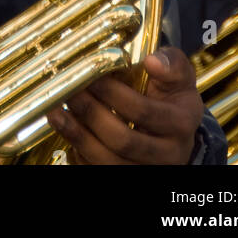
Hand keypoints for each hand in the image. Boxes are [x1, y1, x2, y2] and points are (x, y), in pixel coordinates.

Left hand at [47, 48, 202, 163]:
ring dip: (78, 137)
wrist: (178, 129)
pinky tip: (66, 132)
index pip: (143, 111)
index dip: (113, 93)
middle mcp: (168, 154)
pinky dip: (80, 153)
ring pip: (108, 162)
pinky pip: (99, 172)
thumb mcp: (180, 77)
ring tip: (56, 112)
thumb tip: (152, 61)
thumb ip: (172, 64)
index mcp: (181, 123)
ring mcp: (147, 170)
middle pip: (123, 141)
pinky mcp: (130, 177)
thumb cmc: (173, 96)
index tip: (91, 75)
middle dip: (91, 115)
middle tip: (70, 91)